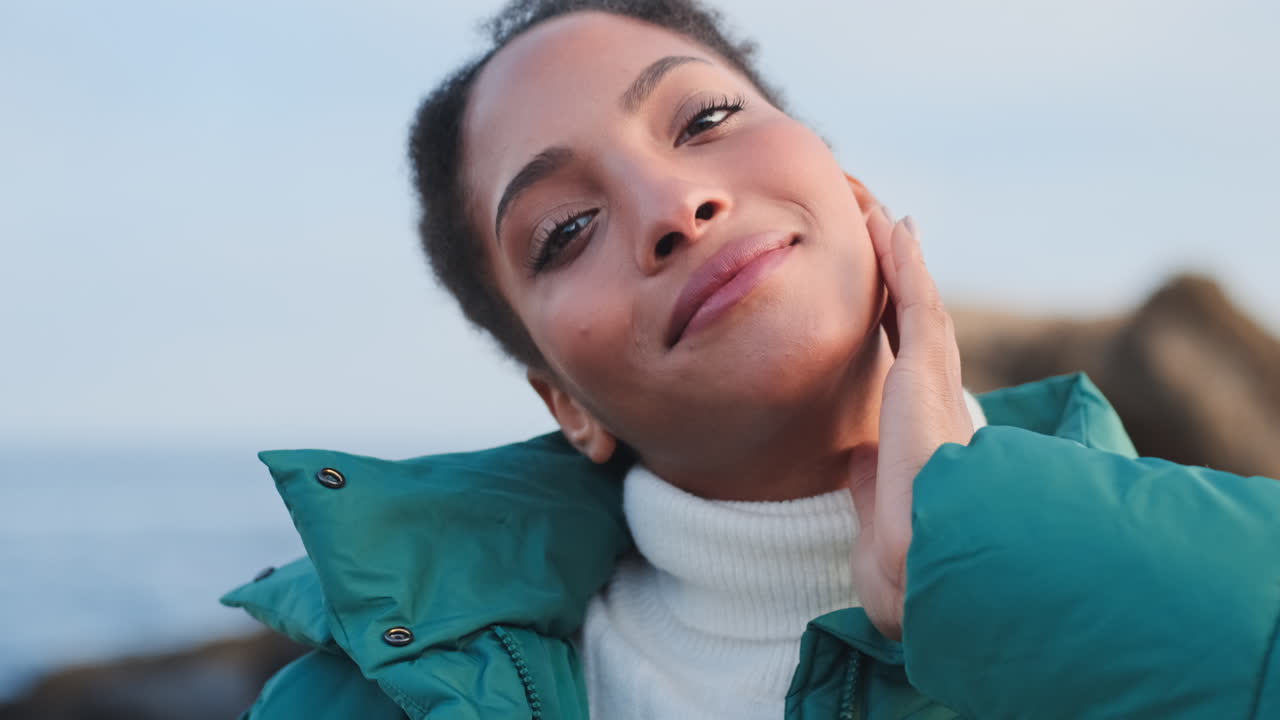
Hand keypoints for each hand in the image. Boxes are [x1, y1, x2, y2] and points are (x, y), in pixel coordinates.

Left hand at [849, 207, 974, 640]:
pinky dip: (904, 262)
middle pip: (918, 319)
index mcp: (922, 425)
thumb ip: (869, 471)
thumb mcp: (878, 501)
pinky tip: (892, 227)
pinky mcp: (924, 372)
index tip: (882, 288)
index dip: (893, 318)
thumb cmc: (902, 550)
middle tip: (888, 229)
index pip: (906, 359)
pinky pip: (913, 302)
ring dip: (902, 255)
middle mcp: (936, 395)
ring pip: (919, 300)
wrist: (920, 560)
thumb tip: (859, 457)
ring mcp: (934, 380)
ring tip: (884, 214)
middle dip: (903, 274)